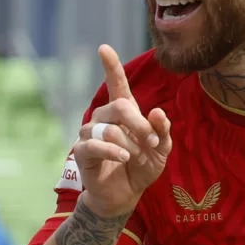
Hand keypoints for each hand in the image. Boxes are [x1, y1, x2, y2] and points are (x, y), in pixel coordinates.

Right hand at [75, 44, 171, 218]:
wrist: (125, 195)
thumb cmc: (141, 168)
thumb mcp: (161, 150)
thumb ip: (163, 131)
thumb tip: (157, 111)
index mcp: (123, 113)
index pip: (117, 84)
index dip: (111, 66)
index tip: (104, 48)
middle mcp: (104, 118)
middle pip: (119, 106)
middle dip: (139, 124)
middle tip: (152, 142)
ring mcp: (90, 133)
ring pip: (109, 128)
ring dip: (129, 143)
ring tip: (136, 156)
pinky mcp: (82, 151)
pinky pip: (94, 144)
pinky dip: (111, 150)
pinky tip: (123, 156)